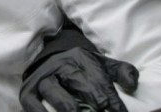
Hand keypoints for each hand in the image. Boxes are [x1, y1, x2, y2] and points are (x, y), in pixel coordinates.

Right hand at [20, 46, 137, 111]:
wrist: (49, 54)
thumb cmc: (82, 67)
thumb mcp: (103, 64)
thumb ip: (122, 72)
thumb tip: (132, 86)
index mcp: (81, 59)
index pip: (100, 81)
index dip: (113, 102)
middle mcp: (60, 66)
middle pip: (78, 84)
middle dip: (94, 103)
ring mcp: (43, 79)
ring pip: (55, 94)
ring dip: (69, 109)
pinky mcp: (28, 91)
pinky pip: (33, 104)